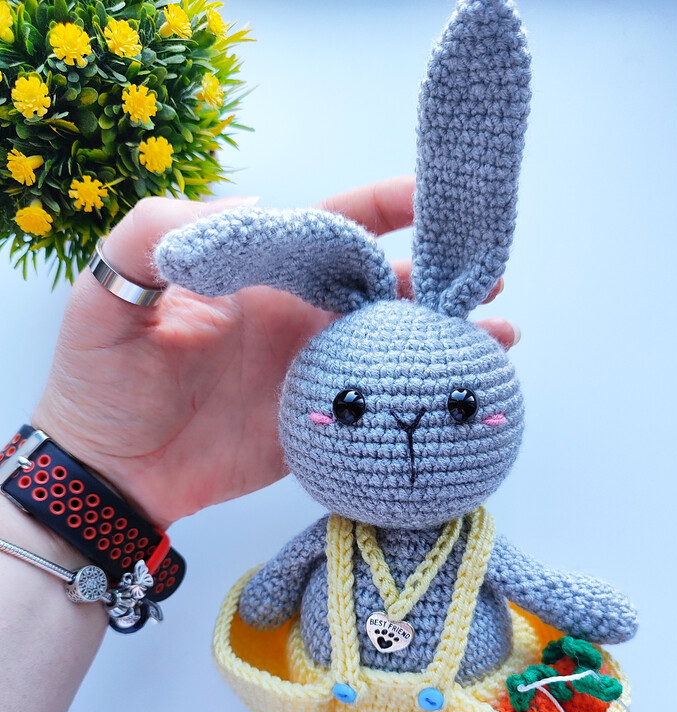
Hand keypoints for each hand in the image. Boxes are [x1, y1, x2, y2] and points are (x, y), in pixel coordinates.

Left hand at [33, 177, 518, 528]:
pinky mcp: (322, 426)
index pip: (331, 228)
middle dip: (437, 275)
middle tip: (489, 276)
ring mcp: (313, 373)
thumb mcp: (110, 293)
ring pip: (391, 344)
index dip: (382, 208)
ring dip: (445, 337)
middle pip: (381, 285)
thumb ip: (160, 235)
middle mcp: (296, 317)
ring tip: (499, 337)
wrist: (111, 474)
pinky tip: (462, 393)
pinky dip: (421, 397)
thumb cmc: (101, 380)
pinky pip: (379, 406)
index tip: (432, 197)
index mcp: (261, 277)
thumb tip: (249, 204)